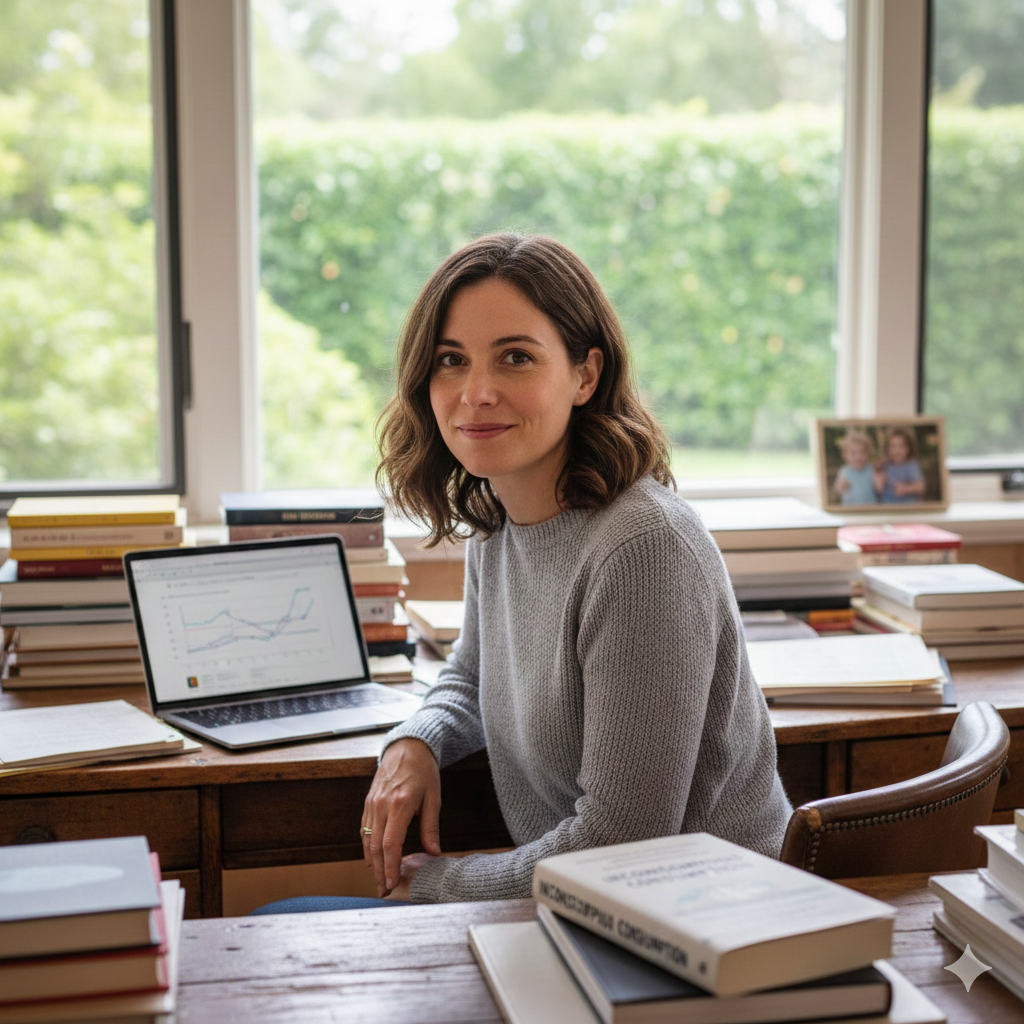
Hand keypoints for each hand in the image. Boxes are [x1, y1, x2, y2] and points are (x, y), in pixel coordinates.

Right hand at [361, 737, 441, 895]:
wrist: (407, 747)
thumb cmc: (424, 771)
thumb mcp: (434, 797)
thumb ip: (431, 826)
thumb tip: (434, 853)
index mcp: (400, 804)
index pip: (391, 844)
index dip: (391, 867)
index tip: (392, 885)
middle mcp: (382, 805)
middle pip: (376, 847)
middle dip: (380, 871)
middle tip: (384, 891)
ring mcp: (372, 803)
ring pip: (367, 839)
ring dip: (372, 862)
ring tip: (379, 880)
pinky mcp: (368, 802)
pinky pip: (364, 828)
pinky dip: (367, 846)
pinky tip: (372, 859)